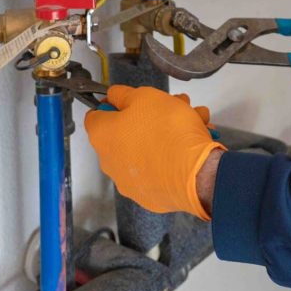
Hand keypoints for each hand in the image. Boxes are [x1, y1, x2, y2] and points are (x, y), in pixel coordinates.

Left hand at [84, 86, 225, 219]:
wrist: (195, 173)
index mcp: (102, 137)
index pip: (95, 115)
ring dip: (165, 133)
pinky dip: (170, 156)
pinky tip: (192, 144)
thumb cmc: (166, 128)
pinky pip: (157, 168)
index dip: (112, 103)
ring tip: (194, 121)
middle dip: (149, 116)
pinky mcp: (149, 196)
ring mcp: (129, 182)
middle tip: (174, 106)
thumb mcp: (145, 96)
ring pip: (145, 149)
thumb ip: (123, 94)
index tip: (132, 99)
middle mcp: (109, 162)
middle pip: (125, 131)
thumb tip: (113, 97)